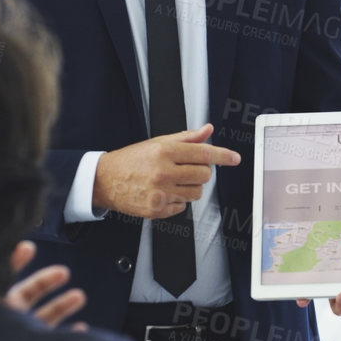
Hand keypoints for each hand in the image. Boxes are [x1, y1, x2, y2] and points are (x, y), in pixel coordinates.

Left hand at [0, 241, 87, 329]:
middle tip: (64, 272)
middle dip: (46, 281)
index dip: (16, 260)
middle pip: (28, 294)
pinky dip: (67, 335)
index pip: (2, 277)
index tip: (28, 247)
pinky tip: (81, 328)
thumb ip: (4, 283)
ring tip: (79, 296)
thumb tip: (20, 250)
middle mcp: (5, 318)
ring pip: (43, 317)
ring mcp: (19, 335)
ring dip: (62, 305)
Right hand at [93, 124, 240, 219]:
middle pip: (204, 175)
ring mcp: (160, 193)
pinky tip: (163, 192)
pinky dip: (177, 201)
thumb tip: (207, 130)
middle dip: (201, 172)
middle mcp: (163, 172)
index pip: (203, 153)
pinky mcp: (157, 210)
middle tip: (187, 169)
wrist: (105, 180)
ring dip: (191, 187)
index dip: (223, 156)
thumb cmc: (131, 160)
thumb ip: (185, 138)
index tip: (234, 158)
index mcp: (164, 152)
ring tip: (173, 181)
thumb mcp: (157, 143)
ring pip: (196, 193)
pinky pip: (183, 207)